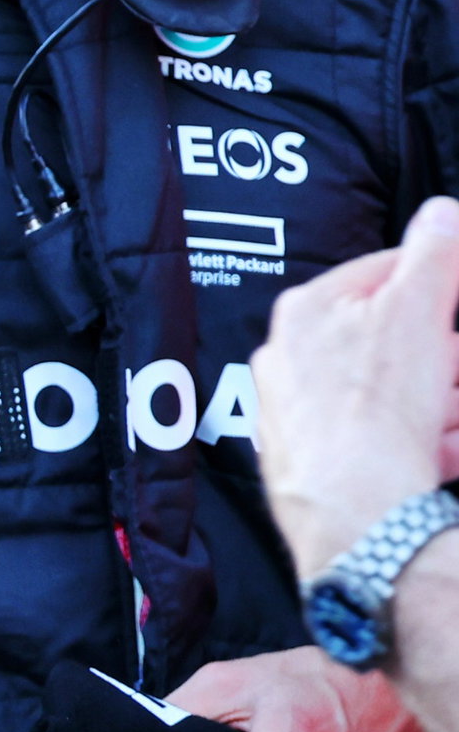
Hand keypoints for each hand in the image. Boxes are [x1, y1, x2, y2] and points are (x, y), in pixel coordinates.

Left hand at [253, 194, 458, 576]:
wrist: (358, 521)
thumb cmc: (377, 409)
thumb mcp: (418, 311)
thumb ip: (434, 253)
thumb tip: (444, 211)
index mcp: (306, 311)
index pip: (382, 275)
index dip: (436, 288)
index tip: (457, 305)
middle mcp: (289, 361)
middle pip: (389, 343)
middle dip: (443, 359)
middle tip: (457, 375)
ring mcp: (299, 419)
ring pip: (389, 398)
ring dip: (440, 406)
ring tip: (456, 424)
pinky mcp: (317, 470)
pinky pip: (380, 447)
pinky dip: (422, 447)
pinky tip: (448, 455)